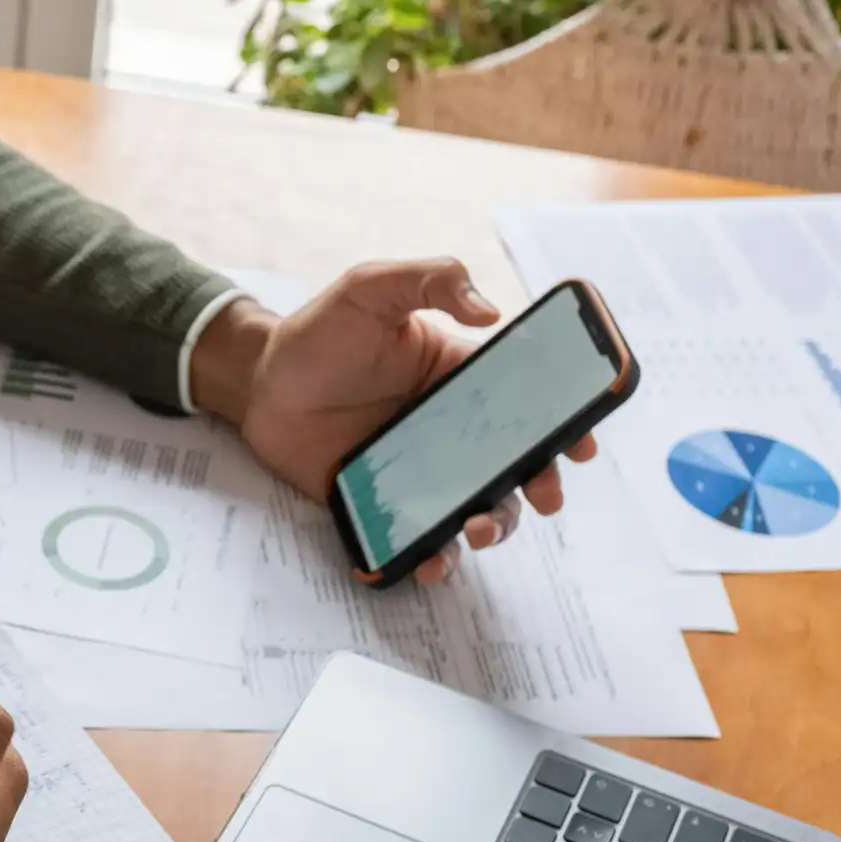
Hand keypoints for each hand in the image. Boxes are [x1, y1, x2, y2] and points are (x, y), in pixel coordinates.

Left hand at [195, 260, 597, 581]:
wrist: (257, 381)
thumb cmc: (318, 333)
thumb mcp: (371, 288)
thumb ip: (430, 280)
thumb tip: (491, 310)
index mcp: (461, 377)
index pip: (529, 402)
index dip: (566, 423)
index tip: (583, 444)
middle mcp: (452, 428)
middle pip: (517, 463)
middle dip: (542, 483)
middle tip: (544, 494)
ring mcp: (422, 469)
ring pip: (480, 506)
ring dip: (494, 526)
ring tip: (475, 528)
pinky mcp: (387, 502)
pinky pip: (422, 534)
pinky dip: (434, 555)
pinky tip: (430, 561)